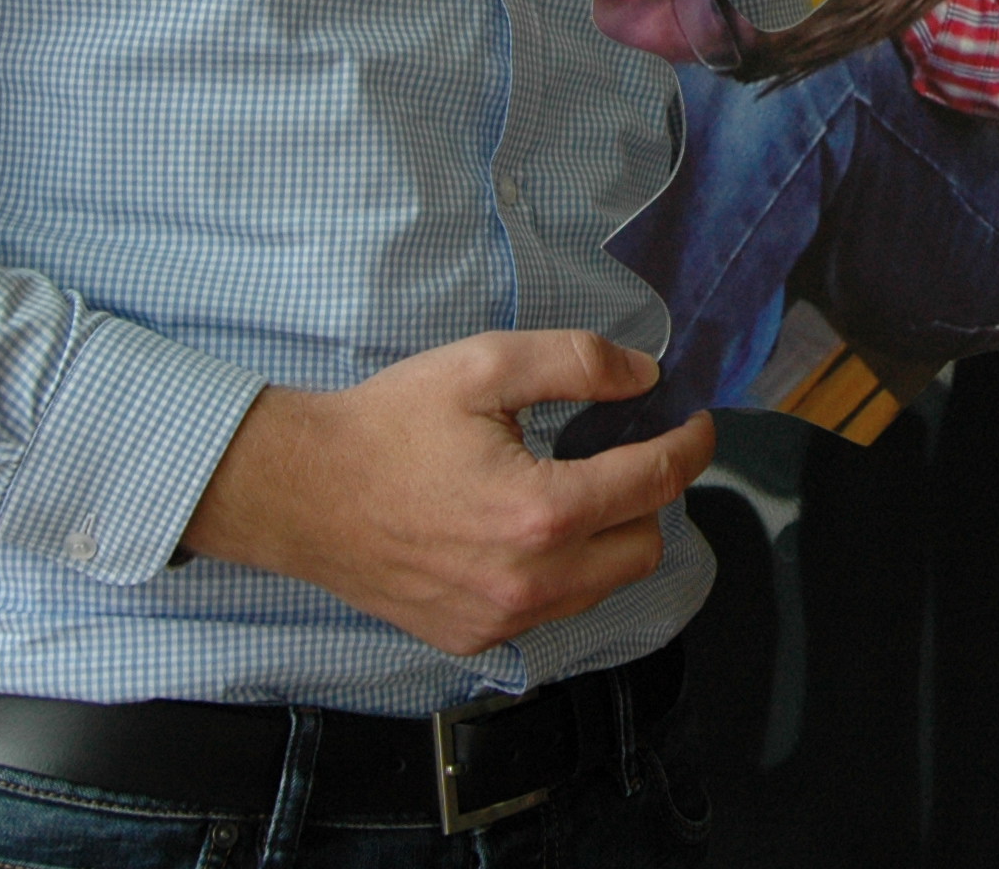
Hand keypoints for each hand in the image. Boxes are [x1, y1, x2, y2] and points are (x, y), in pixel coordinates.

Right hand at [181, 329, 716, 656]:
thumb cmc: (388, 425)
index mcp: (542, 510)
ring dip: (611, 539)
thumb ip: (578, 364)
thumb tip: (646, 377)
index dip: (690, 445)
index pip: (656, 481)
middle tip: (629, 454)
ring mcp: (502, 618)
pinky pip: (553, 611)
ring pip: (603, 587)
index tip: (696, 424)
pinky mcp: (474, 636)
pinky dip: (563, 573)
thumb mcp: (486, 365)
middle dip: (651, 496)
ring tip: (580, 489)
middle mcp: (531, 579)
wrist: (302, 492)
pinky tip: (531, 530)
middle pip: (645, 546)